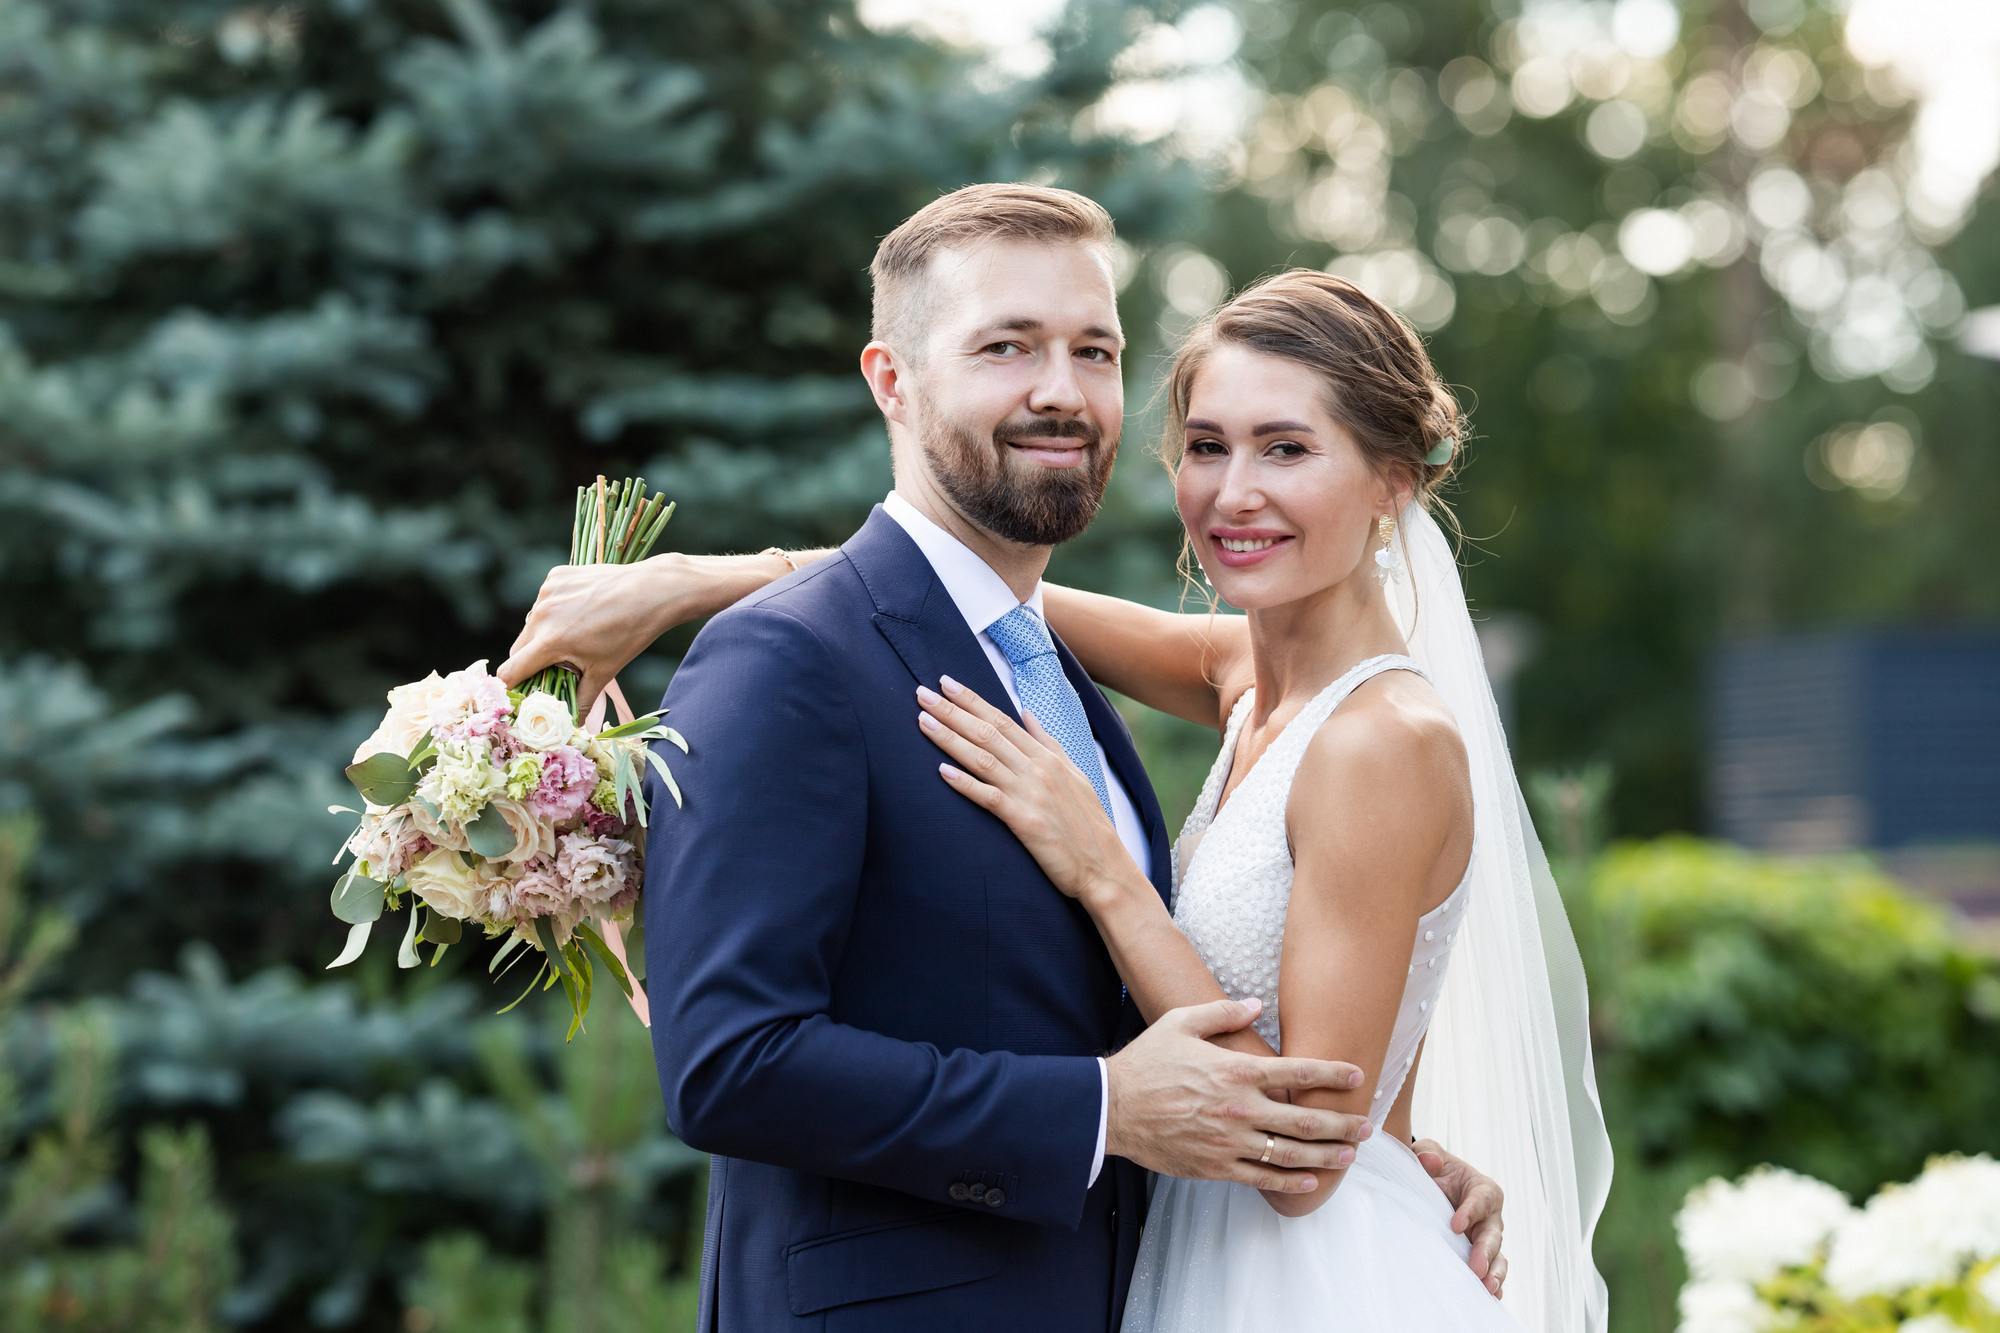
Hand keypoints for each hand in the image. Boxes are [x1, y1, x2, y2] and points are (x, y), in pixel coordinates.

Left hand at [915, 675, 1129, 904]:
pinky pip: (989, 798)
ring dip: (950, 739)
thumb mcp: (1075, 775)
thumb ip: (1048, 743)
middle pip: (988, 733)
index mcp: (1047, 757)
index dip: (972, 700)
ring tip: (923, 721)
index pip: (1002, 720)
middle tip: (922, 693)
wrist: (1104, 868)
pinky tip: (941, 771)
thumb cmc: (1088, 825)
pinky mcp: (1025, 821)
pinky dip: (965, 784)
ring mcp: (1031, 794)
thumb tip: (1027, 713)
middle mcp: (1038, 769)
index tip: (946, 683)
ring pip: (983, 759)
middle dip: (952, 711)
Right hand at [1105, 997, 1372, 1192]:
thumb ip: (1223, 1011)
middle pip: (1305, 1120)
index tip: (1357, 1075)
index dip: (1332, 1073)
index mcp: (1237, 1071)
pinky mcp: (1216, 1167)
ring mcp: (1230, 1142)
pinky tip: (1310, 1181)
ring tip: (1348, 1155)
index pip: (1298, 1072)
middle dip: (1342, 1123)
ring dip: (1326, 1155)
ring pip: (1290, 1154)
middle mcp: (1241, 1108)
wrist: (1112, 1107)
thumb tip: (1256, 1004)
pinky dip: (1290, 1182)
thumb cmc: (1147, 1062)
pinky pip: (1262, 1178)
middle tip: (1367, 1126)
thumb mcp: (1181, 1022)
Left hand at [1414, 1138, 1507, 1296]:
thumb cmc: (1434, 1169)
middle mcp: (1490, 1217)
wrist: (1432, 1186)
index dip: (1471, 1212)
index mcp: (1483, 1189)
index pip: (1481, 1199)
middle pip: (1493, 1234)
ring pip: (1497, 1257)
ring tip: (1487, 1288)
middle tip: (1477, 1267)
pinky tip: (1486, 1297)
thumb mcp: (1428, 1154)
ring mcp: (1487, 1239)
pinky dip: (1492, 1283)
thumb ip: (1428, 1154)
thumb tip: (1429, 1161)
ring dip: (1494, 1273)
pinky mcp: (1480, 1256)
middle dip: (1486, 1252)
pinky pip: (1491, 1271)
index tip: (1455, 1225)